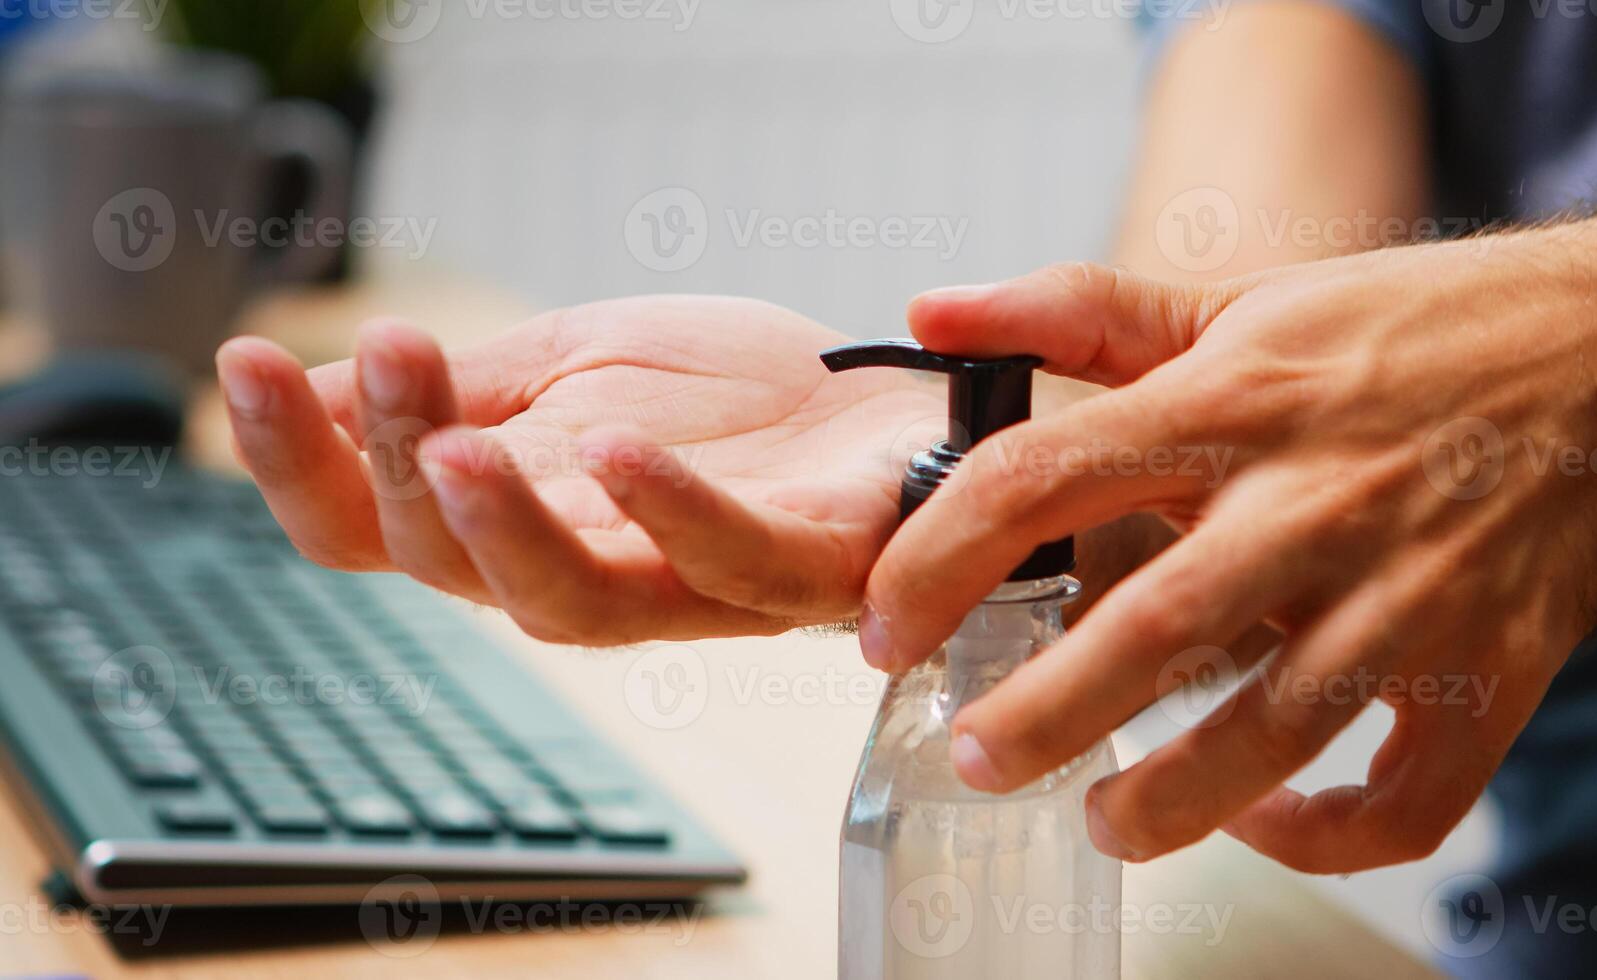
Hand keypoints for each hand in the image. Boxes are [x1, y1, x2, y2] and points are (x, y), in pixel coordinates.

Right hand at [216, 295, 938, 643]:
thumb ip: (463, 392)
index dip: (300, 462)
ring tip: (453, 443)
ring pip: (572, 605)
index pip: (373, 526)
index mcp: (519, 517)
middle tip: (388, 355)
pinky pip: (731, 565)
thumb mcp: (577, 366)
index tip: (243, 361)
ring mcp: (693, 584)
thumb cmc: (733, 400)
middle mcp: (589, 571)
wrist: (883, 401)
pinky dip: (671, 515)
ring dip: (501, 526)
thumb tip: (311, 390)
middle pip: (452, 569)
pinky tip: (620, 448)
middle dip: (396, 468)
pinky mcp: (801, 567)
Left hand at [859, 216, 1596, 871]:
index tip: (884, 627)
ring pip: (1273, 733)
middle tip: (975, 758)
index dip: (935, 557)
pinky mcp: (1496, 670)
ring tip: (1103, 822)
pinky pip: (1406, 799)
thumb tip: (929, 309)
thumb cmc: (1411, 332)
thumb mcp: (1241, 298)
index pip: (1041, 472)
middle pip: (1148, 628)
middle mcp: (1313, 499)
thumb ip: (1077, 308)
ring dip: (1170, 802)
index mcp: (1233, 401)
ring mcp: (1409, 593)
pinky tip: (1267, 821)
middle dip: (1040, 715)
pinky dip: (1329, 837)